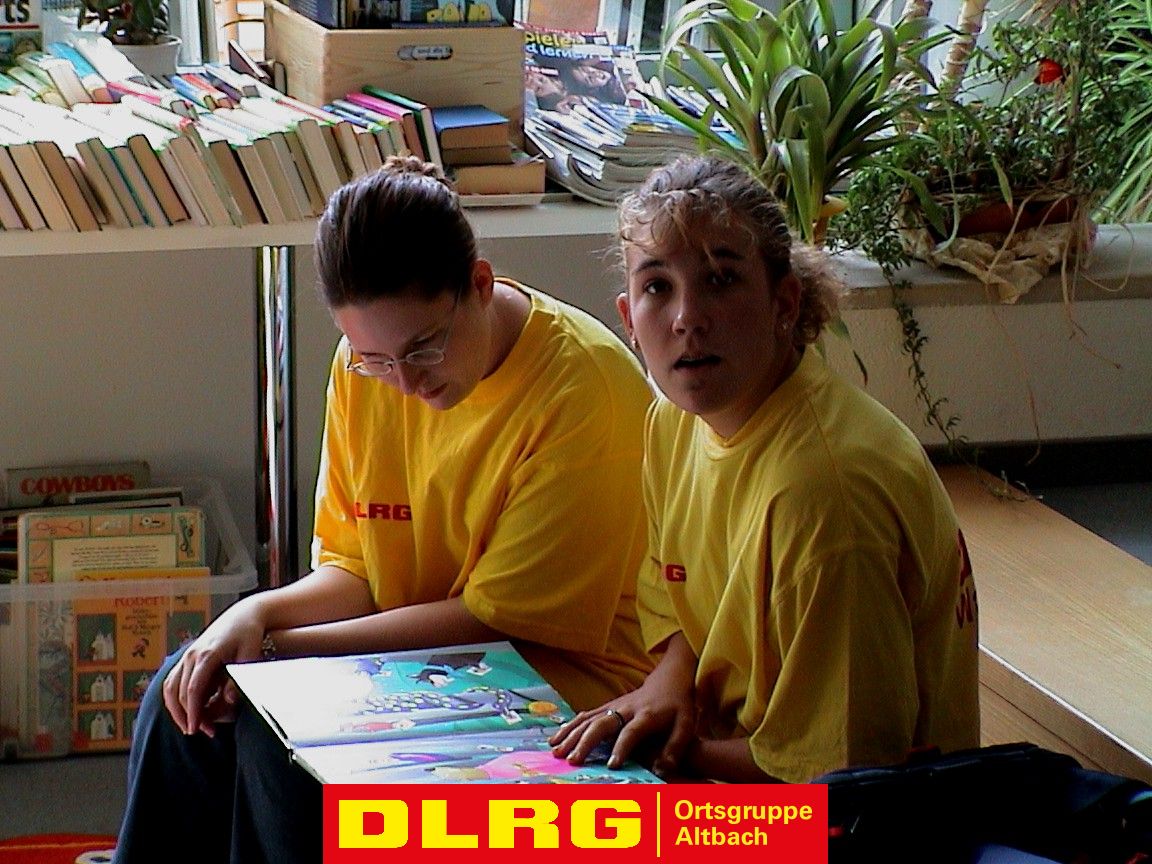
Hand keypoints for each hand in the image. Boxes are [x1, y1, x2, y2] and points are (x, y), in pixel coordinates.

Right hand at [162, 599, 264, 736]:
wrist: (243, 614)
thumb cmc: (249, 634)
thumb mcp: (250, 654)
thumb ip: (240, 678)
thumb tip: (227, 700)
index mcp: (207, 655)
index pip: (193, 689)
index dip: (193, 712)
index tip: (196, 729)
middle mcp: (192, 656)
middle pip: (180, 692)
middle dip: (188, 715)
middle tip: (204, 732)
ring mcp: (187, 656)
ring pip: (170, 688)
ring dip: (177, 709)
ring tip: (192, 726)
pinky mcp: (187, 658)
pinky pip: (173, 681)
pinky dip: (176, 698)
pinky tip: (188, 711)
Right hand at [549, 633, 696, 776]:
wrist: (669, 680)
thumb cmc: (678, 707)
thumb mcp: (686, 725)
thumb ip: (675, 747)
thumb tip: (663, 770)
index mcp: (647, 715)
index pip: (632, 732)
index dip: (622, 748)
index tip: (612, 765)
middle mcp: (626, 709)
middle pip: (602, 723)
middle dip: (586, 742)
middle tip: (573, 761)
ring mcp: (613, 705)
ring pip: (588, 719)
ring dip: (571, 734)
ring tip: (556, 752)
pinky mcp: (606, 706)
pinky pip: (584, 715)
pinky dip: (569, 726)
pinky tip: (555, 739)